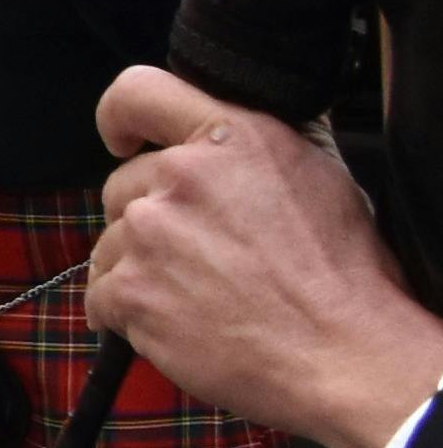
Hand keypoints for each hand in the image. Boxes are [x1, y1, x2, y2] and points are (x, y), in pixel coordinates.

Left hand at [90, 66, 442, 447]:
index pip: (139, 92)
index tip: (124, 140)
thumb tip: (230, 123)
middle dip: (153, 219)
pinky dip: (129, 316)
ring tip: (204, 299)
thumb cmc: (344, 275)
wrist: (345, 356)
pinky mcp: (130, 288)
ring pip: (112, 244)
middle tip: (205, 258)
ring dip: (143, 271)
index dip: (121, 118)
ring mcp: (150, 232)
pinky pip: (102, 297)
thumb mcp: (321, 176)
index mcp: (233, 138)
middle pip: (125, 186)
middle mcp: (184, 175)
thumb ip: (258, 144)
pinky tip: (179, 327)